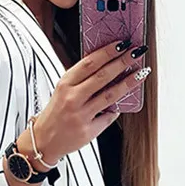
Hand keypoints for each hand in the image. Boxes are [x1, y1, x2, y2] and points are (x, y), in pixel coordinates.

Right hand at [31, 40, 150, 164]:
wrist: (44, 142)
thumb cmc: (55, 114)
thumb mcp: (62, 90)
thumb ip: (81, 79)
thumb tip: (106, 64)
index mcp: (65, 84)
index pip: (90, 63)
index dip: (108, 52)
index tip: (122, 43)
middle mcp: (72, 99)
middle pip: (102, 76)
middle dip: (122, 62)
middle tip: (136, 53)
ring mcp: (81, 116)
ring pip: (110, 96)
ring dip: (128, 83)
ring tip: (140, 74)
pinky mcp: (88, 132)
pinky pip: (108, 117)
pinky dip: (116, 109)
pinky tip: (122, 104)